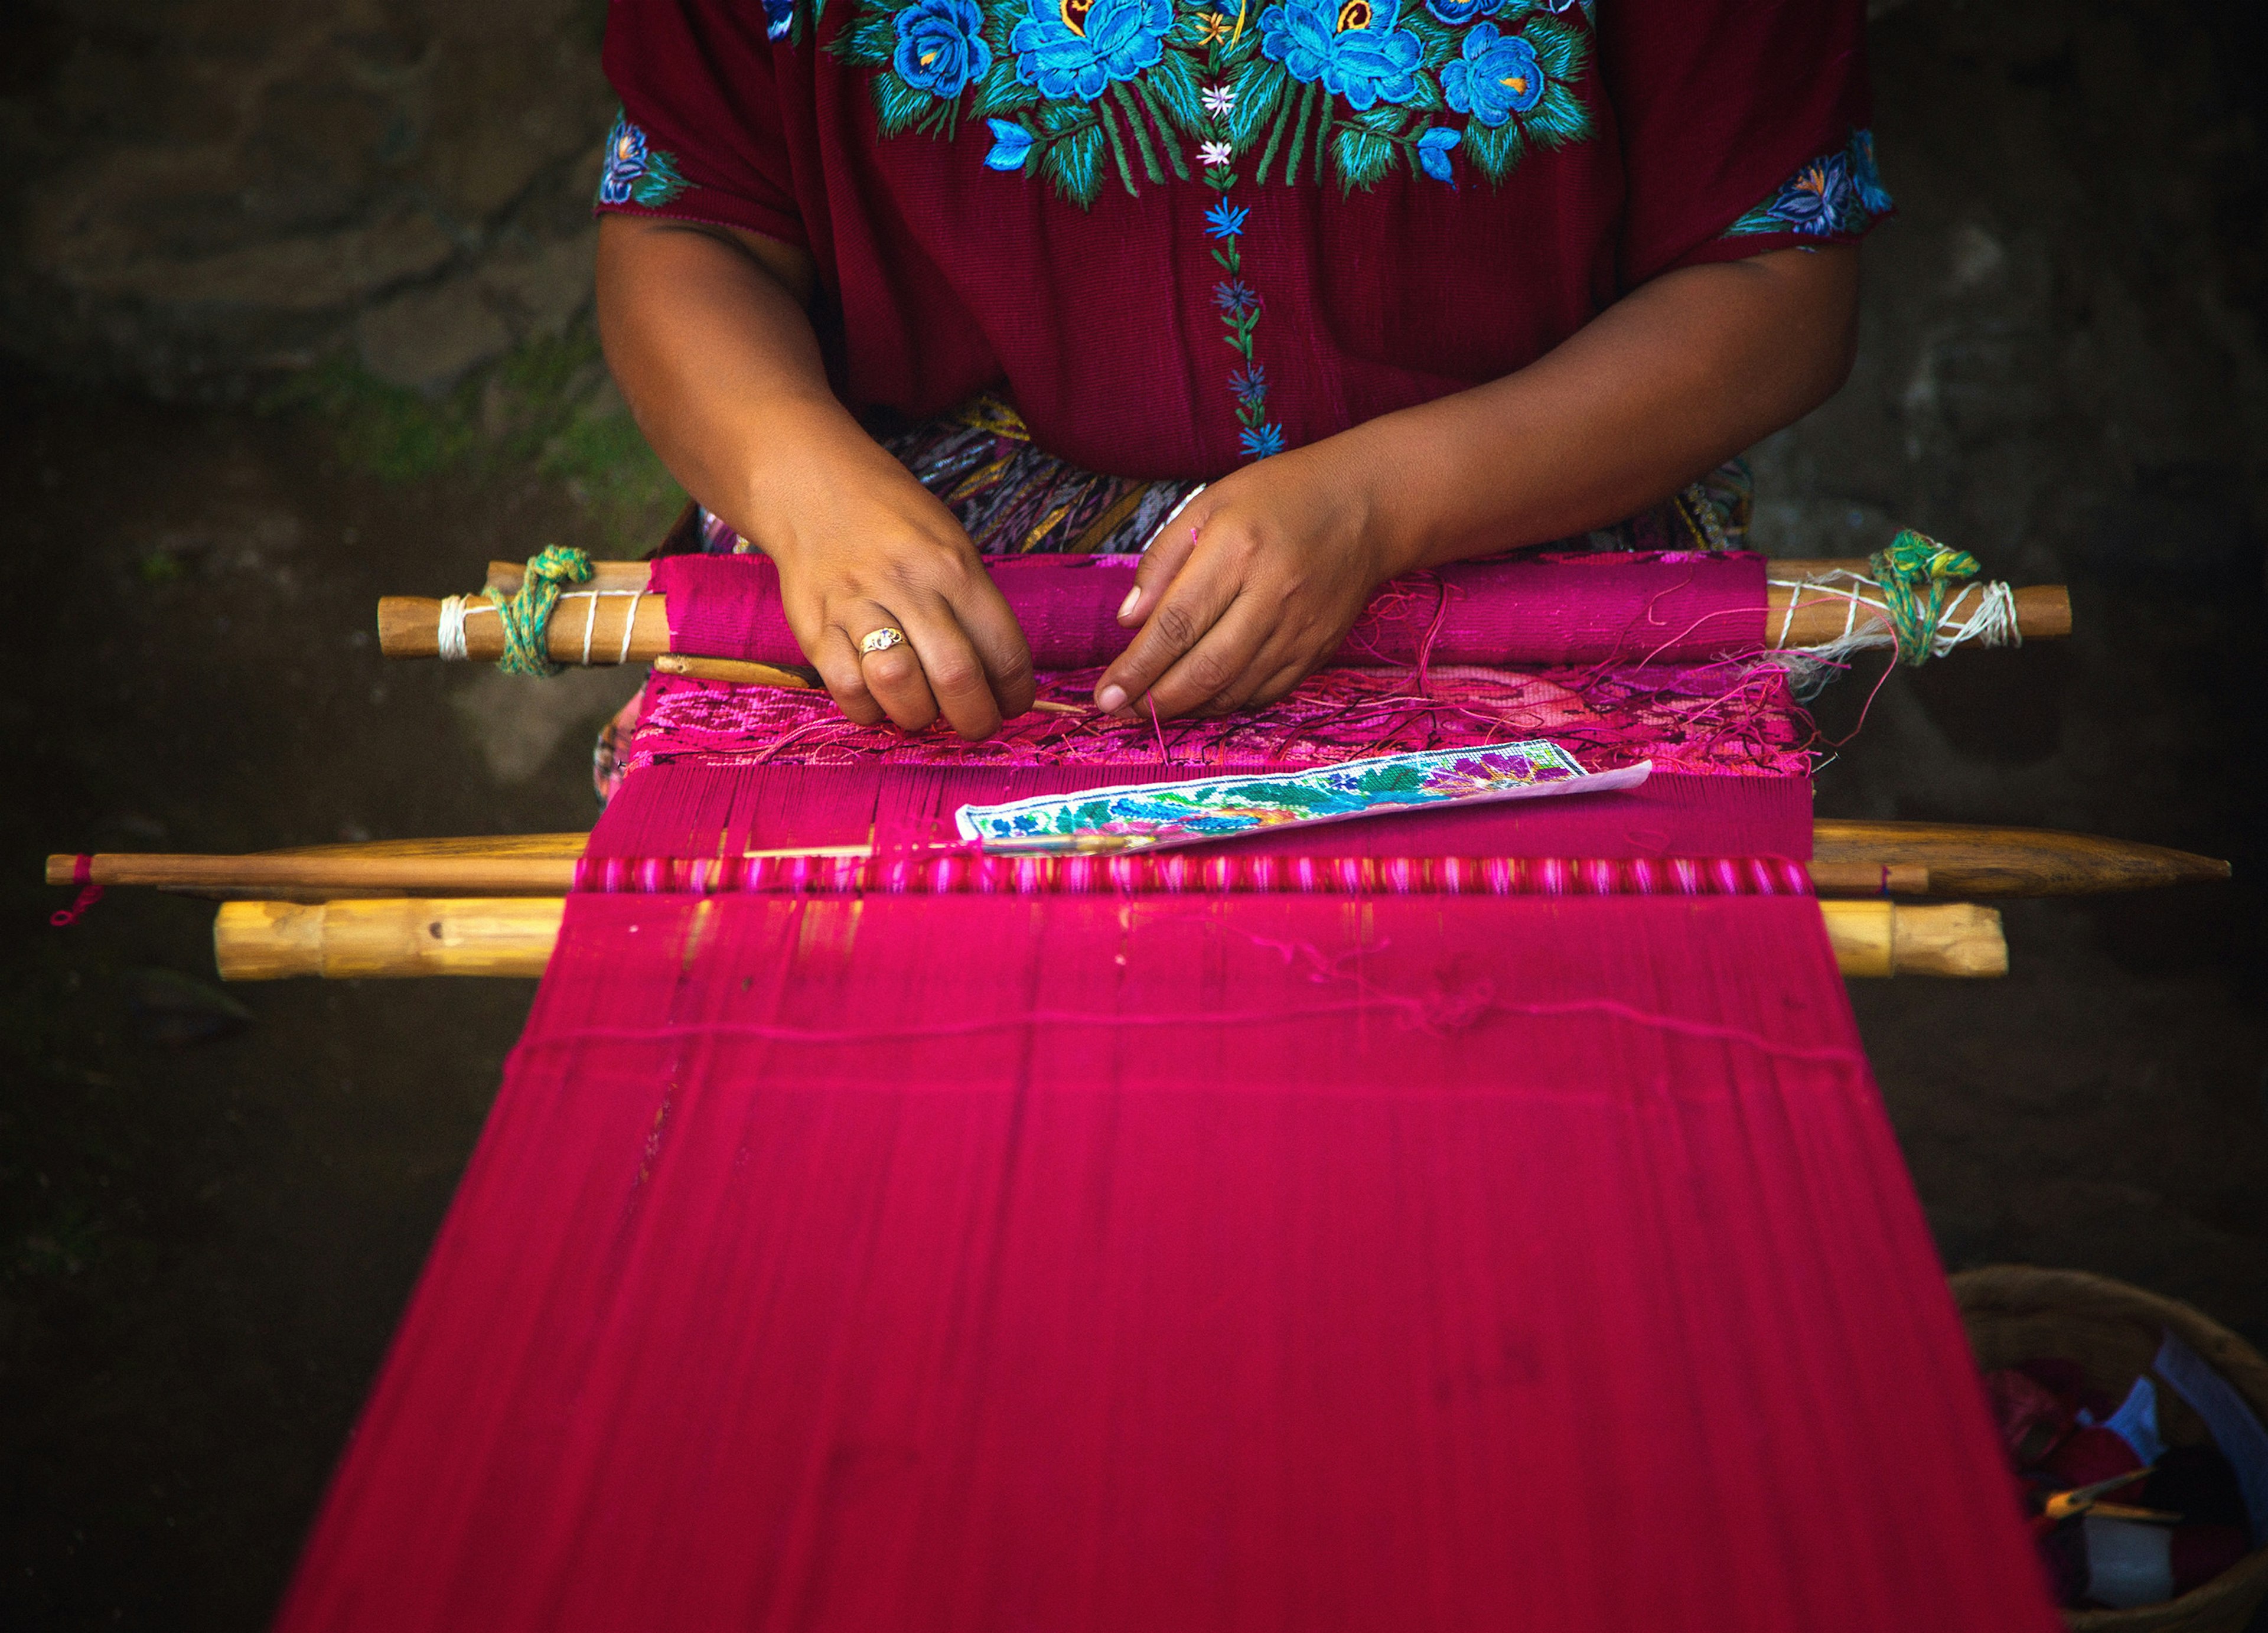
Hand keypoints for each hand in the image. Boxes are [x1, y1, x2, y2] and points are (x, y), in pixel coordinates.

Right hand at [751, 434, 1035, 737]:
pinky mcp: (813, 625)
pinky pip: (848, 689)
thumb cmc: (896, 525)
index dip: (1015, 695)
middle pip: (956, 675)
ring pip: (898, 686)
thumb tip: (1000, 682)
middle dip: (974, 719)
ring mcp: (856, 604)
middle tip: (973, 724)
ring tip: (922, 710)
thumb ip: (974, 608)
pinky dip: (869, 709)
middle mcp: (907, 583)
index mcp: (953, 566)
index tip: (1010, 705)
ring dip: (919, 716)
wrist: (811, 487)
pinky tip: (878, 698)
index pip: (1003, 650)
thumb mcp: (951, 546)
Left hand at [1093, 445, 1403, 719]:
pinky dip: (1228, 702)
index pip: (1176, 624)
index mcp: (1238, 549)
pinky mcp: (1319, 648)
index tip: (1105, 694)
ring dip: (1188, 707)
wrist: (1366, 506)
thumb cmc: (1279, 497)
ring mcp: (1301, 627)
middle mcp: (1273, 594)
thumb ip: (1163, 560)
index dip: (1137, 667)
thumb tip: (1129, 621)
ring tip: (1152, 706)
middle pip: (1206, 668)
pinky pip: (1266, 692)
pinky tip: (1202, 696)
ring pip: (1236, 689)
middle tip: (1120, 711)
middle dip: (1156, 699)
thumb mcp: (1210, 504)